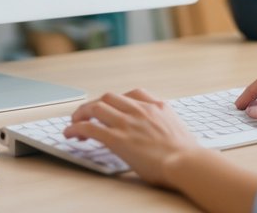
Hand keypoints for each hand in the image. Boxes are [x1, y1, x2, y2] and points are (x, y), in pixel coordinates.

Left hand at [65, 89, 199, 185]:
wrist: (186, 161)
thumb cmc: (186, 153)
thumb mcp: (178, 129)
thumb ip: (165, 124)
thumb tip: (161, 132)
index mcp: (157, 106)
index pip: (133, 93)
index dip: (119, 100)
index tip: (113, 107)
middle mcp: (140, 109)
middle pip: (110, 97)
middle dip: (96, 104)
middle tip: (88, 114)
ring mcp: (127, 122)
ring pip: (96, 107)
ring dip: (82, 113)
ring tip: (74, 122)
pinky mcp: (117, 138)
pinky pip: (90, 128)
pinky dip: (76, 128)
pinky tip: (70, 134)